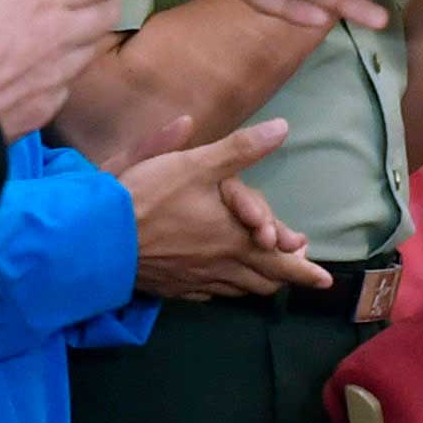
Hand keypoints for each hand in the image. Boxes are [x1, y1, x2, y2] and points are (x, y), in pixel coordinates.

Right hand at [120, 122, 325, 299]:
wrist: (98, 238)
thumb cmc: (149, 197)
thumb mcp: (196, 163)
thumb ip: (241, 148)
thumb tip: (283, 128)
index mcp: (234, 239)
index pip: (282, 263)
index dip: (306, 272)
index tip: (324, 280)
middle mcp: (221, 267)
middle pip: (264, 282)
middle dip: (287, 279)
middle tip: (302, 276)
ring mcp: (196, 281)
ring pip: (238, 290)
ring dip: (257, 284)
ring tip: (268, 280)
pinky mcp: (172, 288)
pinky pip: (208, 294)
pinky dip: (224, 289)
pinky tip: (220, 284)